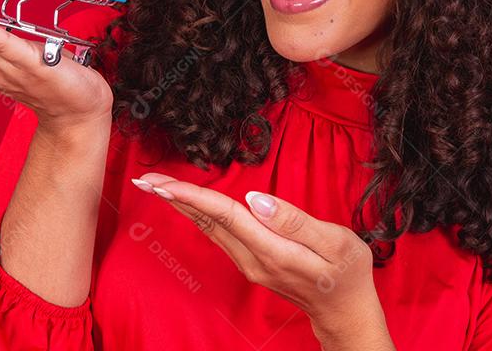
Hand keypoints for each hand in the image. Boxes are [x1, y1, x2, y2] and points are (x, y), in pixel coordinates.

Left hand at [132, 173, 393, 348]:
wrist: (345, 313)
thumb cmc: (347, 274)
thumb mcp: (337, 244)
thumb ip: (296, 222)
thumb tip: (257, 200)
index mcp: (272, 251)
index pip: (225, 215)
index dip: (194, 195)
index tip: (164, 183)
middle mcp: (253, 260)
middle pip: (207, 221)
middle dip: (175, 198)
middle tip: (144, 177)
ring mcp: (249, 264)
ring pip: (208, 228)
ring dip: (182, 205)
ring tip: (157, 185)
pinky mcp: (251, 263)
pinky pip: (218, 234)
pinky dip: (198, 214)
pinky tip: (187, 204)